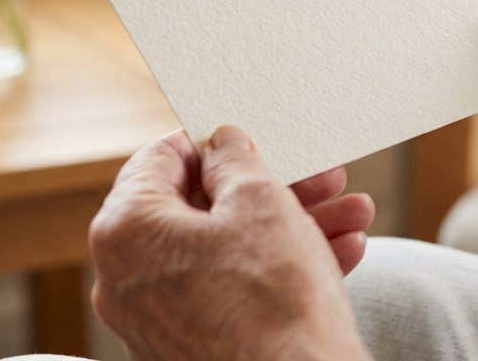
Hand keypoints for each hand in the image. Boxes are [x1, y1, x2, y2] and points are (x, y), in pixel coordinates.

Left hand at [89, 127, 374, 360]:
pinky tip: (341, 254)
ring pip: (226, 253)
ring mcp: (155, 323)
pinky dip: (277, 272)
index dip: (214, 141)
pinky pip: (230, 294)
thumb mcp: (260, 201)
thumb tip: (221, 143)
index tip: (254, 138)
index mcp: (126, 231)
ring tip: (351, 216)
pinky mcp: (187, 352)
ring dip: (292, 228)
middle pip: (202, 210)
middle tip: (322, 178)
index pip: (160, 159)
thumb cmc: (275, 300)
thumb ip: (235, 159)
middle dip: (275, 189)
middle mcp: (125, 280)